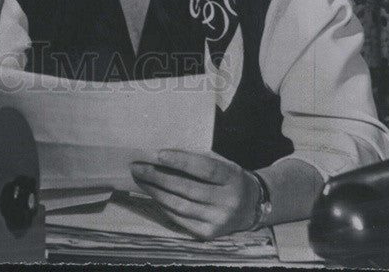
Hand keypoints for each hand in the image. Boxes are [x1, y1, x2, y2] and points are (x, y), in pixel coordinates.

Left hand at [130, 149, 259, 239]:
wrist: (251, 206)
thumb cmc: (227, 177)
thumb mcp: (220, 162)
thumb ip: (196, 158)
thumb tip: (162, 153)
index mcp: (232, 178)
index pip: (204, 169)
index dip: (181, 161)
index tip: (158, 154)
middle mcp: (228, 202)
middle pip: (187, 189)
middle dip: (158, 177)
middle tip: (137, 166)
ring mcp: (219, 220)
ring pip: (180, 206)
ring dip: (156, 192)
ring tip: (140, 179)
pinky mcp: (209, 234)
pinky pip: (180, 220)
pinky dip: (163, 206)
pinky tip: (153, 195)